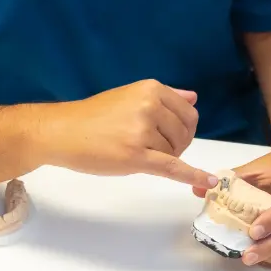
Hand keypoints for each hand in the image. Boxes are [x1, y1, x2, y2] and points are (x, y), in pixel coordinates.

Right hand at [42, 80, 215, 189]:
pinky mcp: (136, 156)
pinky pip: (172, 168)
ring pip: (174, 153)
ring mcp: (143, 131)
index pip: (188, 113)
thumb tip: (193, 97)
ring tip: (133, 152)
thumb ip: (163, 97)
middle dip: (175, 146)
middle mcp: (149, 106)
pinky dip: (193, 176)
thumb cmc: (92, 117)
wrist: (62, 132)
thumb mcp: (128, 96)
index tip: (167, 136)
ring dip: (161, 158)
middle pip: (184, 134)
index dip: (182, 129)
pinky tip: (209, 182)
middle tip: (148, 148)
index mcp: (150, 89)